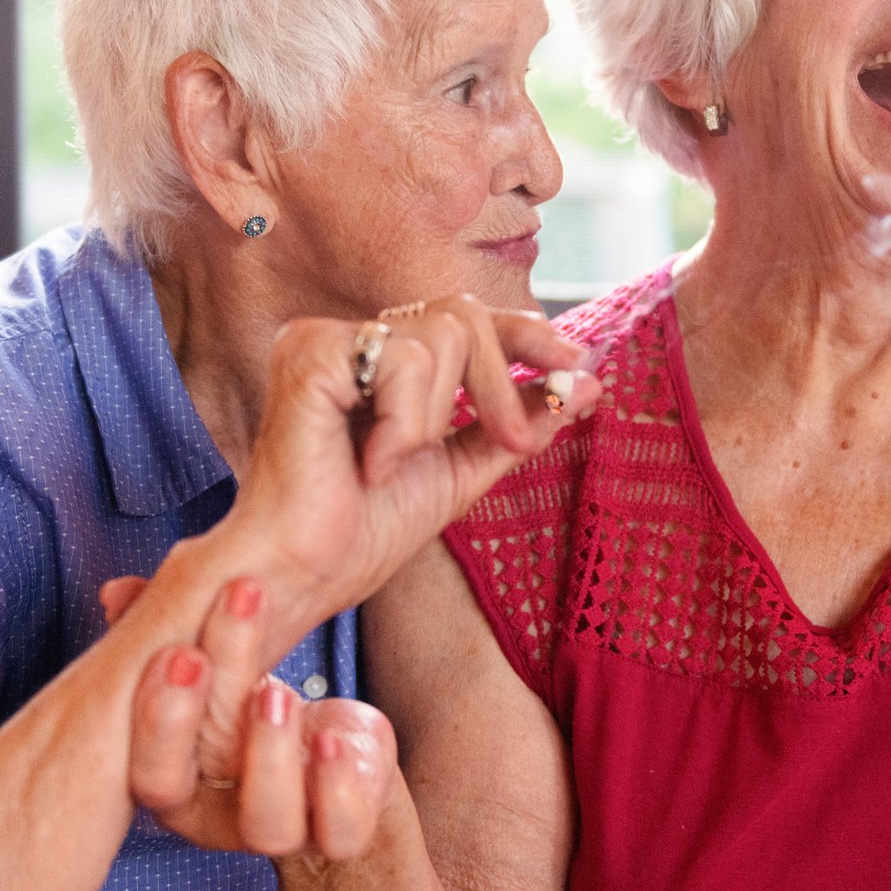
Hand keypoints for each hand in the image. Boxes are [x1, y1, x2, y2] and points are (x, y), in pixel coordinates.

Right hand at [103, 574, 397, 860]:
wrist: (338, 751)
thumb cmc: (260, 704)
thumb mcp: (219, 655)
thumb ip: (170, 621)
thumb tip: (117, 592)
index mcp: (170, 774)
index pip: (142, 767)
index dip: (156, 718)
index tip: (181, 653)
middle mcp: (211, 816)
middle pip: (174, 790)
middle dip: (184, 721)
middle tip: (204, 657)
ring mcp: (278, 830)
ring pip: (265, 826)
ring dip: (268, 755)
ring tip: (278, 693)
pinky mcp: (339, 832)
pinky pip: (339, 834)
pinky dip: (337, 786)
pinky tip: (333, 738)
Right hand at [163, 295, 600, 651]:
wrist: (303, 576)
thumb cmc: (362, 532)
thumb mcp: (460, 472)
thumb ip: (513, 425)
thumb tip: (586, 384)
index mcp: (379, 360)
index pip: (466, 320)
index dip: (526, 334)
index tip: (576, 362)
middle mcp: (350, 338)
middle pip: (463, 315)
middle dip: (502, 381)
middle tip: (516, 440)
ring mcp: (324, 338)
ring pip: (442, 335)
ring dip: (438, 417)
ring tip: (392, 463)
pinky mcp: (308, 352)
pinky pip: (403, 362)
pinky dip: (404, 424)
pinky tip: (368, 463)